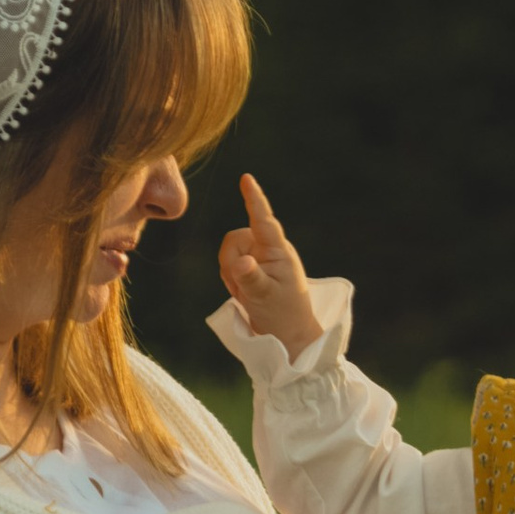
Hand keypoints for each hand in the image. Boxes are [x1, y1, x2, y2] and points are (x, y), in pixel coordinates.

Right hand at [218, 173, 323, 358]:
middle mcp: (268, 249)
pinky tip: (243, 293)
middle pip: (233, 239)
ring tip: (247, 292)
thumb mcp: (265, 297)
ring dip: (231, 274)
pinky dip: (231, 280)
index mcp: (278, 251)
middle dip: (230, 262)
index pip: (263, 220)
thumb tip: (240, 261)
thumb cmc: (283, 314)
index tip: (247, 178)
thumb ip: (251, 277)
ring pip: (228, 252)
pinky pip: (229, 265)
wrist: (286, 335)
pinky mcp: (252, 268)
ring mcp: (259, 258)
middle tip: (243, 288)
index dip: (254, 199)